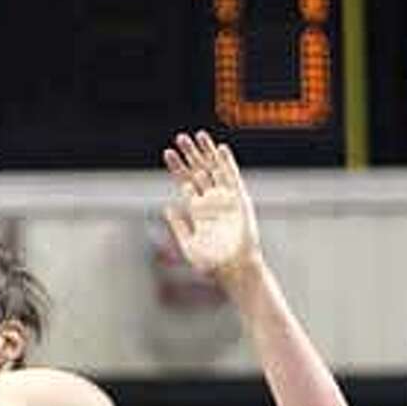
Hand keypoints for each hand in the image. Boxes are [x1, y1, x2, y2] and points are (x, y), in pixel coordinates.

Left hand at [163, 131, 261, 280]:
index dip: (177, 167)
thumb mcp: (188, 243)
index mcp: (198, 209)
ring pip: (215, 169)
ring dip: (206, 153)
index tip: (167, 153)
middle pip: (199, 170)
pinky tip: (219, 149)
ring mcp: (225, 199)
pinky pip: (232, 177)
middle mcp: (211, 200)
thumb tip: (167, 207)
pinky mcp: (239, 200)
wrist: (232, 269)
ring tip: (197, 136)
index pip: (185, 181)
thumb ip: (178, 225)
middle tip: (180, 137)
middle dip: (190, 154)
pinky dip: (227, 163)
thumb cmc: (211, 262)